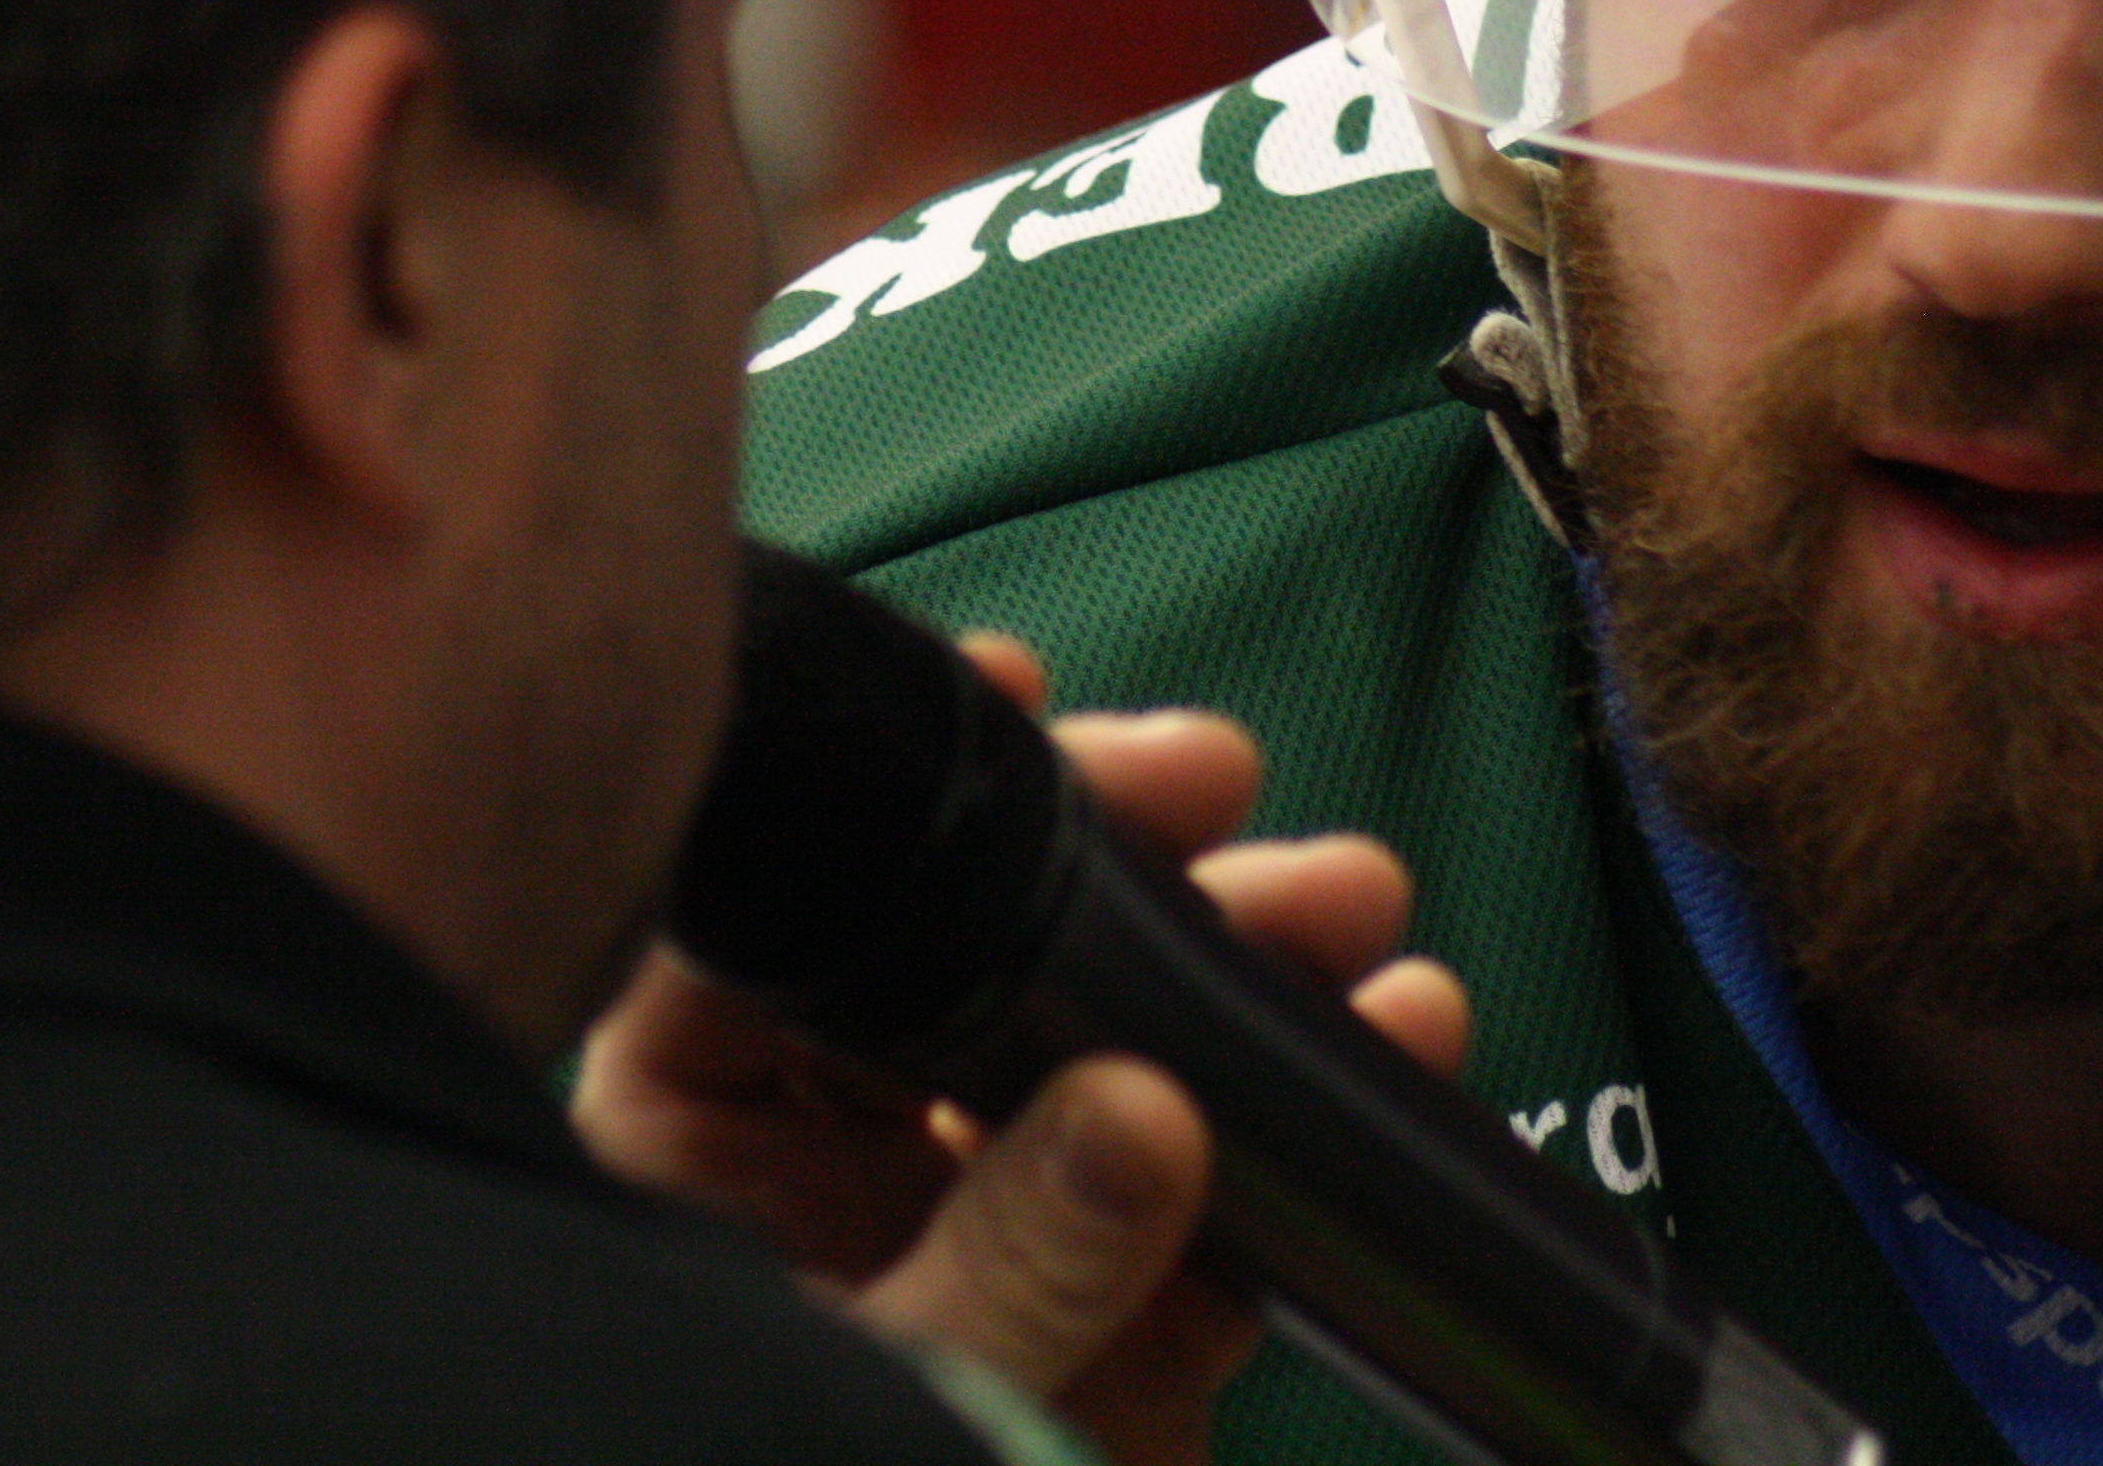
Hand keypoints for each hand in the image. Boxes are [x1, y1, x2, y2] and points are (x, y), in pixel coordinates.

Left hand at [578, 637, 1469, 1465]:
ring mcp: (992, 1231)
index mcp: (694, 1171)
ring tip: (1362, 908)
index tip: (1009, 706)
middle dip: (1117, 860)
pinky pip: (1216, 1179)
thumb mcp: (885, 1403)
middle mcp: (834, 1177)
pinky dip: (1317, 1102)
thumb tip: (1142, 1100)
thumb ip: (1010, 1270)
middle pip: (958, 955)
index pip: (753, 930)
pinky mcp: (1124, 1316)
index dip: (866, 804)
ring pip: (1107, 1043)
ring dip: (1248, 959)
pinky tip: (1408, 1027)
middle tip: (1228, 789)